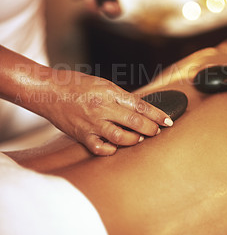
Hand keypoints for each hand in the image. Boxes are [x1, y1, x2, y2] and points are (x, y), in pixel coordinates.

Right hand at [41, 71, 172, 155]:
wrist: (49, 91)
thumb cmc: (76, 85)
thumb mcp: (103, 84)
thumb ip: (120, 97)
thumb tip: (140, 108)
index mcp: (109, 93)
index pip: (139, 106)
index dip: (157, 114)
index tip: (168, 120)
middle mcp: (102, 108)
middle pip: (134, 122)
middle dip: (151, 129)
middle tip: (158, 131)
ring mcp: (92, 123)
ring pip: (120, 137)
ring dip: (135, 140)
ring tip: (140, 138)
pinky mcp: (82, 135)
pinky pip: (100, 148)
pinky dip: (111, 150)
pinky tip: (116, 147)